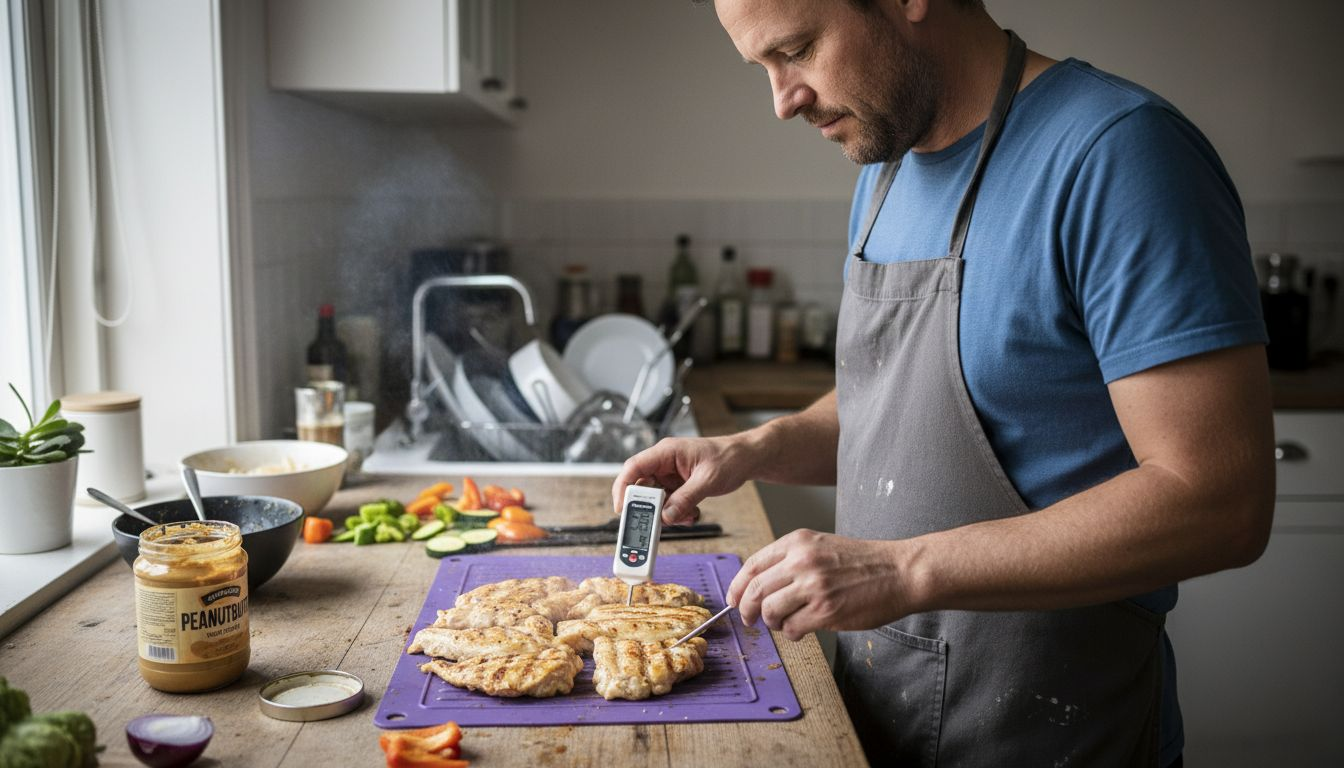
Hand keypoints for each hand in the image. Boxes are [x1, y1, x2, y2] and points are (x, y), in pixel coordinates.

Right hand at [612, 435, 756, 524]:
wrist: (747, 459)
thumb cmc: (730, 458)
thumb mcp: (708, 480)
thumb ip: (686, 498)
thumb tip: (666, 516)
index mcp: (667, 452)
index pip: (634, 467)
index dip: (623, 488)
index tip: (621, 509)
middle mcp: (664, 463)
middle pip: (641, 487)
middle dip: (648, 508)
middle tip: (656, 523)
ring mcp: (670, 475)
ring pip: (655, 499)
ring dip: (666, 513)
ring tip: (686, 516)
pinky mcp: (678, 485)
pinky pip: (669, 503)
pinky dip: (677, 513)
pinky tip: (692, 514)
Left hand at [727, 529, 916, 640]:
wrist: (900, 572)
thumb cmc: (864, 562)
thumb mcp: (821, 546)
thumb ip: (791, 561)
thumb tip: (760, 587)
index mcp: (798, 542)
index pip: (752, 565)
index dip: (737, 586)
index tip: (733, 599)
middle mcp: (802, 561)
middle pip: (754, 590)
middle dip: (746, 610)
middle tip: (749, 620)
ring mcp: (813, 586)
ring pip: (769, 611)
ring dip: (771, 623)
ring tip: (783, 623)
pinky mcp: (826, 611)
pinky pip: (792, 628)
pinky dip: (791, 634)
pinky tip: (802, 629)